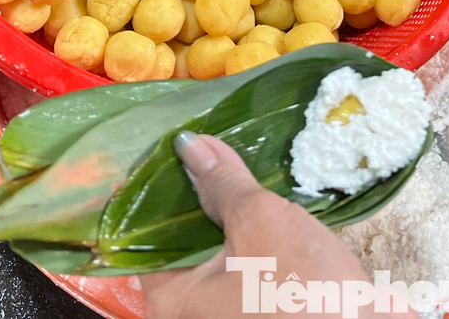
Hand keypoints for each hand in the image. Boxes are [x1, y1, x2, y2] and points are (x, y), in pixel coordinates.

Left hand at [141, 133, 415, 318]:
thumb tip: (190, 145)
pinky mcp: (253, 314)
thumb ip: (223, 182)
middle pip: (178, 241)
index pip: (144, 231)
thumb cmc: (304, 289)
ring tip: (235, 168)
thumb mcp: (262, 222)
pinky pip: (236, 268)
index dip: (158, 184)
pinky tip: (261, 208)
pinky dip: (244, 238)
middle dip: (196, 196)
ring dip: (224, 216)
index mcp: (171, 300)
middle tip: (209, 148)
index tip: (175, 148)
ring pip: (211, 253)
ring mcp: (221, 317)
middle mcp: (187, 314)